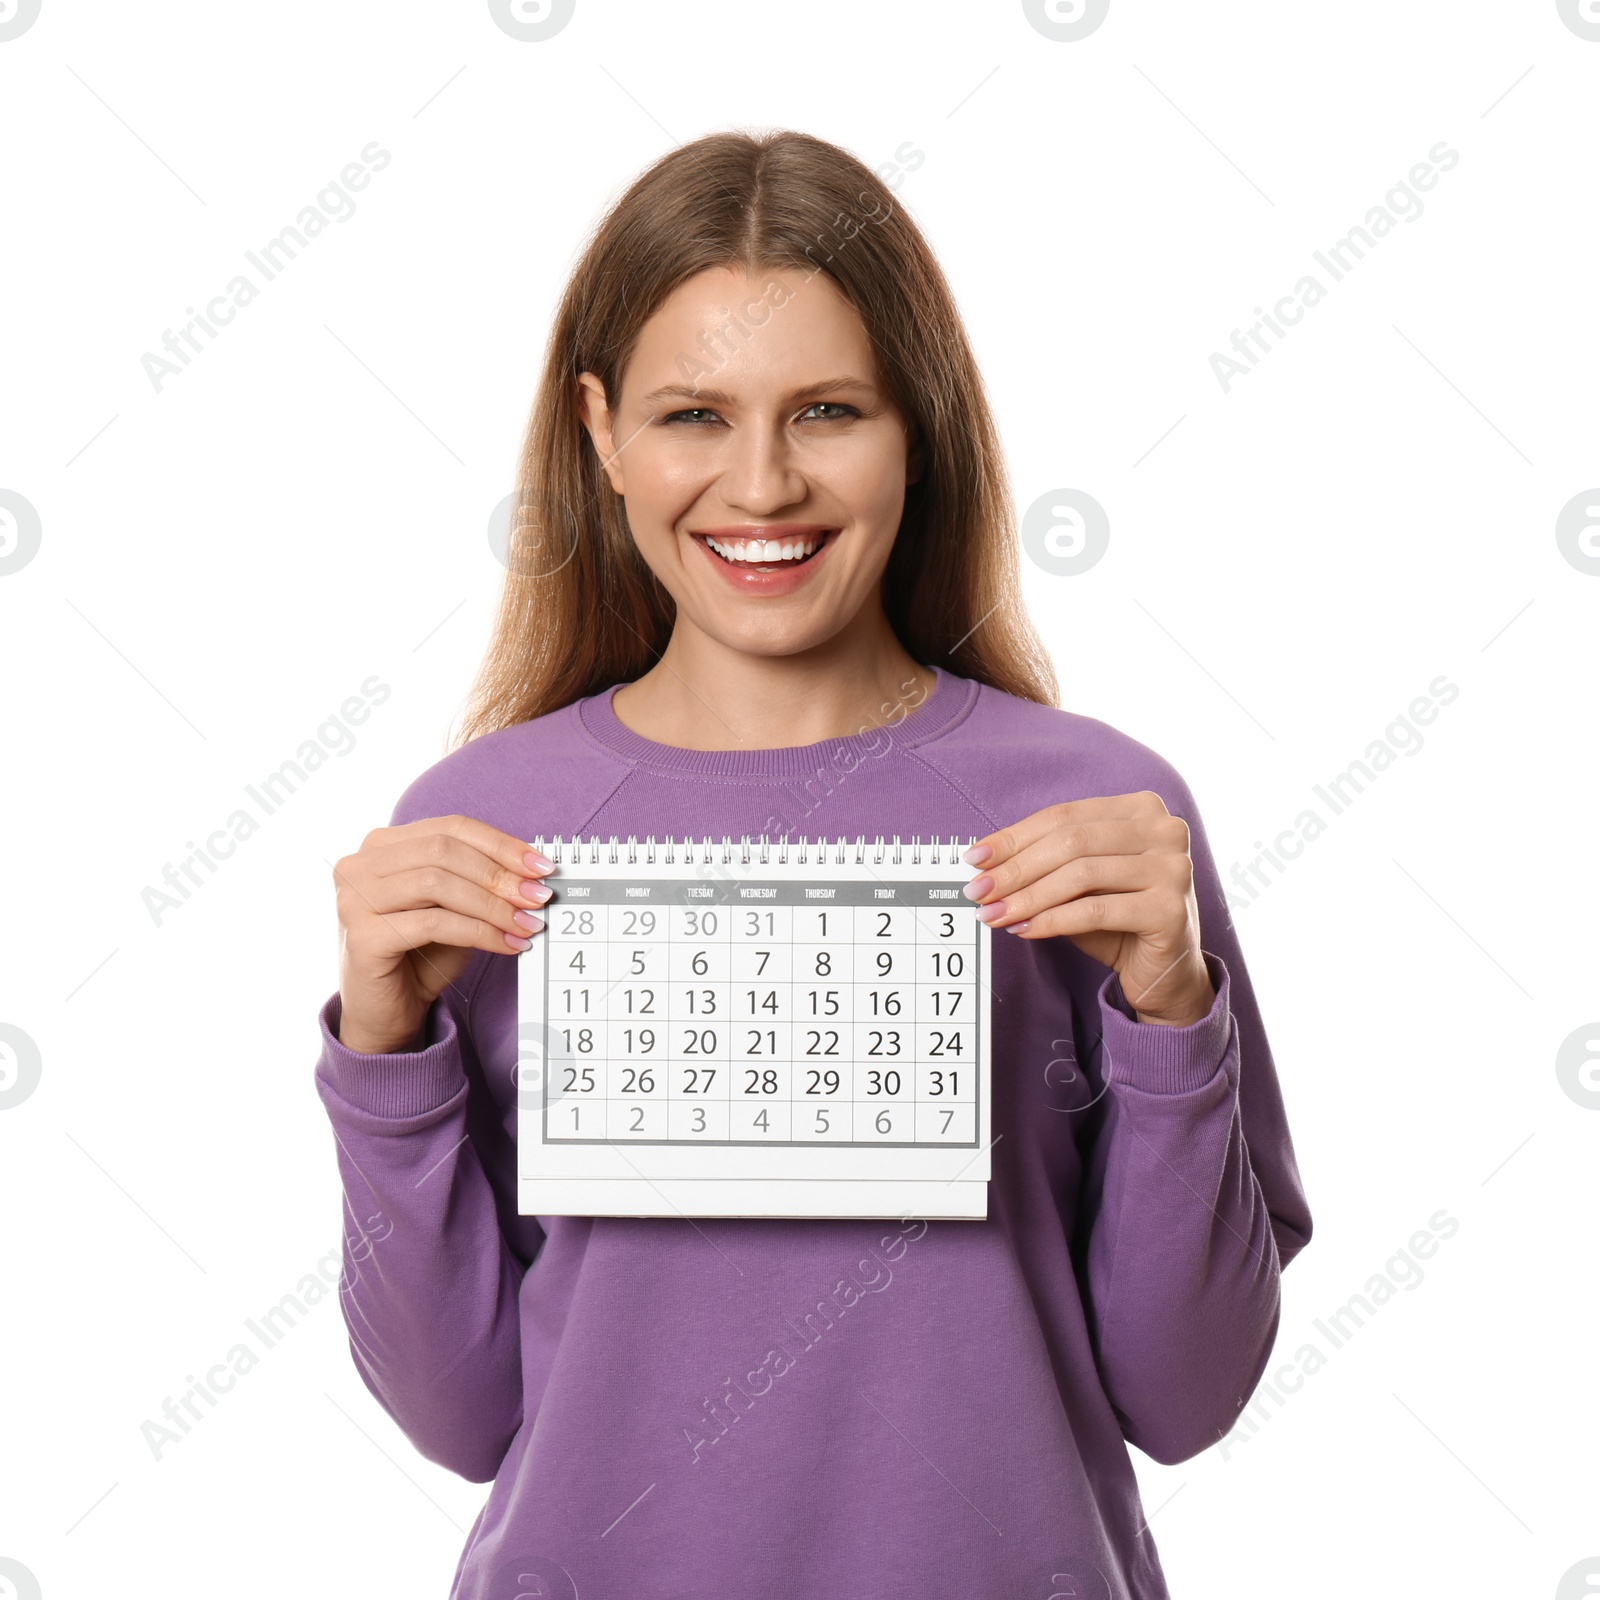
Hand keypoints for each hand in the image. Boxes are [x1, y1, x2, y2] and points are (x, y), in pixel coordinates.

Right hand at [331, 815, 554, 1053]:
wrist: (384, 1014)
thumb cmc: (421, 956)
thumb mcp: (454, 908)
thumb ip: (481, 882)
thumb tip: (535, 871)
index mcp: (382, 845)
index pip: (450, 827)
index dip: (501, 844)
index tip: (542, 866)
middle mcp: (359, 865)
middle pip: (444, 850)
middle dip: (499, 874)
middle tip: (539, 897)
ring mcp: (353, 899)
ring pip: (437, 883)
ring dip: (493, 904)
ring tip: (528, 924)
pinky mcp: (363, 936)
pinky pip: (433, 923)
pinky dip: (478, 932)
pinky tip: (507, 945)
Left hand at [962, 792, 1215, 1027]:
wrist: (1164, 973)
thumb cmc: (1117, 921)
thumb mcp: (1078, 882)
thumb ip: (1044, 862)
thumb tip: (984, 861)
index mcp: (1141, 809)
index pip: (1064, 816)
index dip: (1014, 837)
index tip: (975, 859)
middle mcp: (1165, 829)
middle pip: (1071, 842)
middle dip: (1016, 869)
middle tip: (978, 891)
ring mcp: (1174, 867)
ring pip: (1080, 875)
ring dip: (1027, 897)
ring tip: (994, 914)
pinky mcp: (1170, 909)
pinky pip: (1095, 911)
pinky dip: (1052, 920)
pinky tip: (1025, 930)